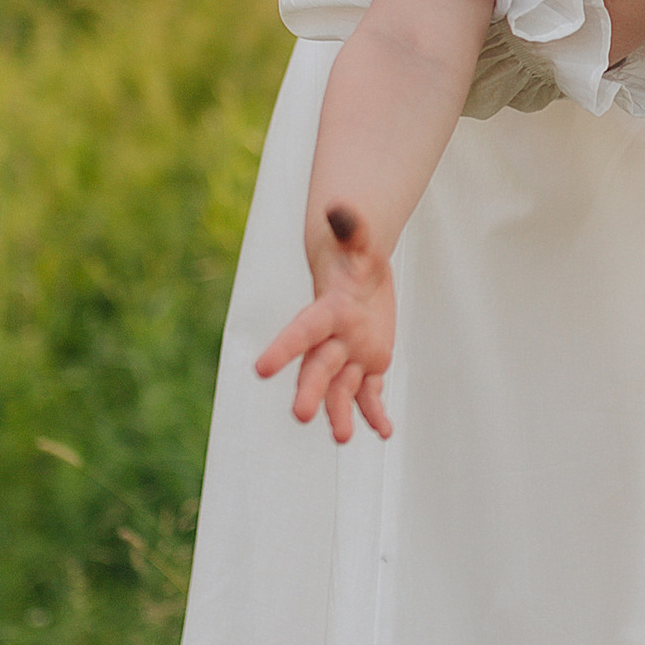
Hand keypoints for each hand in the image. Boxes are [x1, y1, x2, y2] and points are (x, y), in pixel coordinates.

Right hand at [254, 202, 396, 442]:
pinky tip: (384, 432)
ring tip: (345, 438)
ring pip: (342, 390)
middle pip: (318, 369)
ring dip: (342, 413)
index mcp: (327, 311)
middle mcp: (333, 340)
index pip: (303, 331)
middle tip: (301, 416)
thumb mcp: (359, 242)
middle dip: (310, 392)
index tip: (260, 369)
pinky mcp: (369, 367)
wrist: (360, 275)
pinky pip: (371, 395)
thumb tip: (338, 206)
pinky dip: (376, 413)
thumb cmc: (356, 255)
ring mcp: (350, 357)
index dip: (284, 348)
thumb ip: (351, 228)